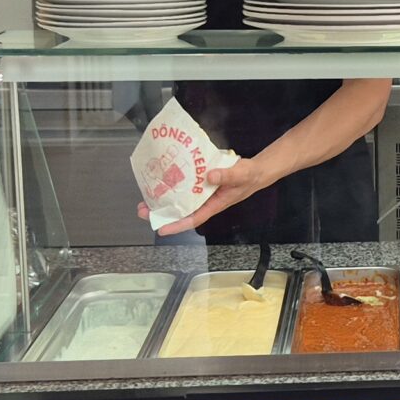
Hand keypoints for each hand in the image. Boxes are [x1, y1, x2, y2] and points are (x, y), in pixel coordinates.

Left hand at [139, 152, 277, 236]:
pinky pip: (185, 189)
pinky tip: (162, 183)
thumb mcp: (240, 174)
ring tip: (145, 200)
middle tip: (143, 211)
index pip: (193, 218)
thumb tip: (209, 176)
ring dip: (164, 201)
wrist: (256, 171)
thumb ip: (227, 175)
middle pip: (182, 212)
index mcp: (214, 204)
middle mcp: (206, 201)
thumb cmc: (249, 175)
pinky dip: (174, 188)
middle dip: (162, 214)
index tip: (160, 228)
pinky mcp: (202, 184)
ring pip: (181, 201)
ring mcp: (203, 194)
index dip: (177, 224)